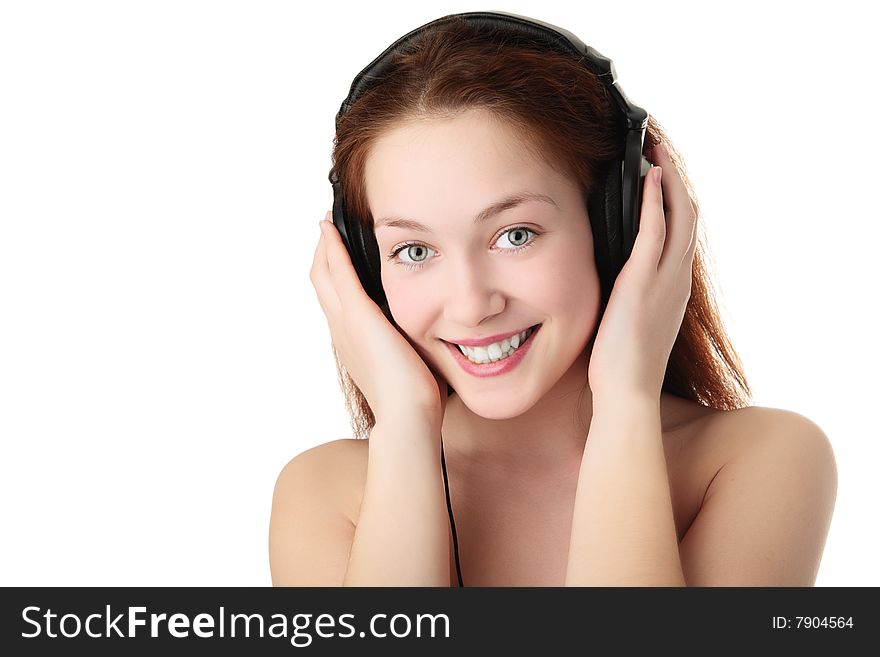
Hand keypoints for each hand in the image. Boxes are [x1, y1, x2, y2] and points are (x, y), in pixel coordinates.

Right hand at [310, 212, 448, 423]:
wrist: (407, 416)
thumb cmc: (414, 398)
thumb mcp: (409, 362)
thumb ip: (411, 343)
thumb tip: (436, 335)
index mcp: (353, 342)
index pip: (335, 300)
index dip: (332, 274)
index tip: (337, 252)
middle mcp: (341, 331)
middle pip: (321, 283)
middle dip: (323, 254)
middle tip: (327, 229)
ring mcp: (346, 323)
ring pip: (324, 275)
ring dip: (326, 247)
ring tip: (329, 224)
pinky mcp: (359, 316)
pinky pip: (339, 273)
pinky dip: (333, 249)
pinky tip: (333, 229)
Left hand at [587, 143, 697, 401]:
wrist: (627, 393)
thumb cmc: (621, 365)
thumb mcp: (630, 320)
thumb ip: (629, 293)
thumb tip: (611, 277)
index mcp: (674, 287)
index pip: (681, 233)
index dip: (675, 200)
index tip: (660, 175)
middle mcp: (677, 278)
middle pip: (688, 215)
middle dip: (675, 179)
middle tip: (659, 151)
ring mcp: (665, 279)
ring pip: (679, 215)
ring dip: (668, 179)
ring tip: (655, 152)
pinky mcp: (644, 281)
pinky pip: (655, 230)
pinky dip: (655, 200)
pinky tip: (648, 177)